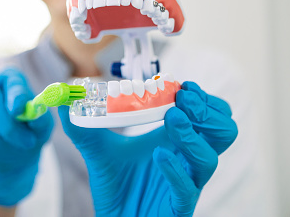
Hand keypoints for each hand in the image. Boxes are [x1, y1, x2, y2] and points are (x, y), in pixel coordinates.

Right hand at [0, 68, 53, 205]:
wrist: (10, 149)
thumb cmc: (31, 132)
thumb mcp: (43, 127)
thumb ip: (41, 119)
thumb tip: (36, 114)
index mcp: (13, 78)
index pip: (13, 84)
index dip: (15, 96)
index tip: (18, 111)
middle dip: (5, 124)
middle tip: (26, 142)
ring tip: (13, 143)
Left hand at [58, 81, 237, 215]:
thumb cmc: (117, 187)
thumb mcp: (97, 150)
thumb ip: (83, 126)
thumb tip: (65, 100)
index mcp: (175, 140)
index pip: (207, 113)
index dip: (200, 97)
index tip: (180, 84)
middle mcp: (186, 159)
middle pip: (224, 131)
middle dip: (207, 110)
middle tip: (183, 99)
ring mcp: (186, 183)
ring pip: (211, 158)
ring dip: (194, 134)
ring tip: (171, 119)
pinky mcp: (177, 207)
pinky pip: (187, 188)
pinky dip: (175, 169)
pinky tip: (157, 156)